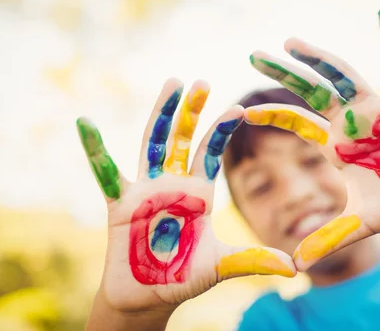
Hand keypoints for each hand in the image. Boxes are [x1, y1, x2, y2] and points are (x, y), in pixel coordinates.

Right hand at [77, 79, 294, 312]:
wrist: (147, 298)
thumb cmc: (182, 278)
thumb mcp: (221, 266)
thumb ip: (253, 260)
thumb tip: (294, 269)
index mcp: (198, 193)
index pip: (211, 154)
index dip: (222, 132)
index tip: (238, 109)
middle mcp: (173, 184)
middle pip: (182, 139)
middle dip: (192, 111)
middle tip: (202, 81)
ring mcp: (145, 190)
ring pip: (152, 144)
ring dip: (161, 114)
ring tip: (173, 83)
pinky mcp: (119, 203)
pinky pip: (105, 172)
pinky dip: (95, 148)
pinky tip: (85, 122)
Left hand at [246, 8, 379, 269]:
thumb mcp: (361, 223)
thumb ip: (330, 238)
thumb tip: (296, 265)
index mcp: (334, 143)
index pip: (295, 123)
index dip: (270, 117)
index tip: (240, 112)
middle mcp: (349, 120)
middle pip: (310, 90)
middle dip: (283, 73)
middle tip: (254, 54)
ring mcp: (375, 108)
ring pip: (343, 74)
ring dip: (320, 56)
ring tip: (291, 40)